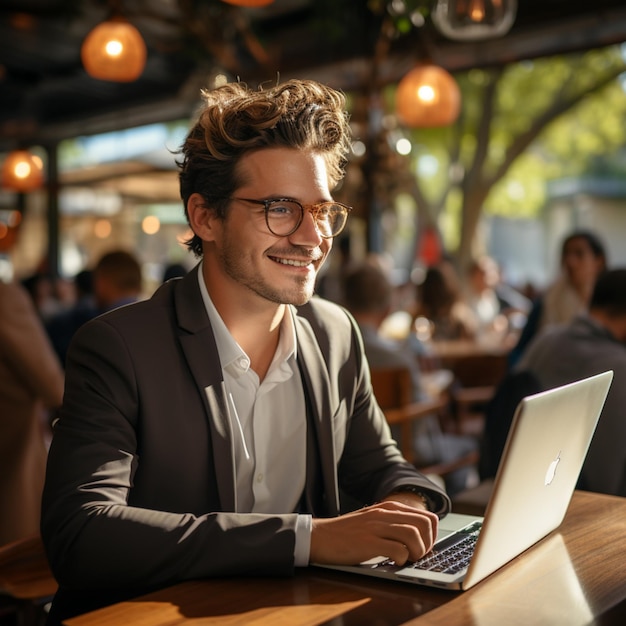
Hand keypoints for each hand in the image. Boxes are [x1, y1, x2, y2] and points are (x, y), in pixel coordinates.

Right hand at [310, 501, 438, 565]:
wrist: (321, 536)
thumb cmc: (347, 533)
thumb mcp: (373, 520)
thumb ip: (393, 522)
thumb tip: (419, 536)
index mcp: (389, 507)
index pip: (427, 517)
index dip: (432, 536)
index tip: (424, 547)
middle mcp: (385, 513)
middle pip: (424, 524)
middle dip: (428, 544)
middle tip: (417, 556)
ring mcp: (376, 527)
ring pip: (414, 536)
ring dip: (416, 552)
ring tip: (407, 559)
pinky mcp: (368, 542)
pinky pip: (398, 550)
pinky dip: (402, 560)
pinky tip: (393, 562)